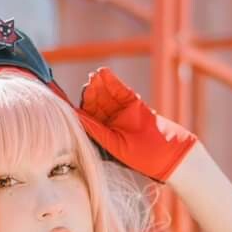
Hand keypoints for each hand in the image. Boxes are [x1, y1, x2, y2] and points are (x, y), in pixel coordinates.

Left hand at [75, 67, 197, 182]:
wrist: (165, 154)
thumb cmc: (139, 157)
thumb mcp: (114, 145)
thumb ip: (96, 130)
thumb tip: (76, 117)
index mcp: (103, 135)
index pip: (87, 118)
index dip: (77, 108)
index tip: (66, 99)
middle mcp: (111, 122)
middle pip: (96, 104)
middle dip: (91, 94)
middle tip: (87, 86)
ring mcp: (122, 112)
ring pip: (107, 95)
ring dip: (100, 85)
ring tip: (94, 76)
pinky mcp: (134, 103)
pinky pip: (121, 90)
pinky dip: (112, 82)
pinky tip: (104, 73)